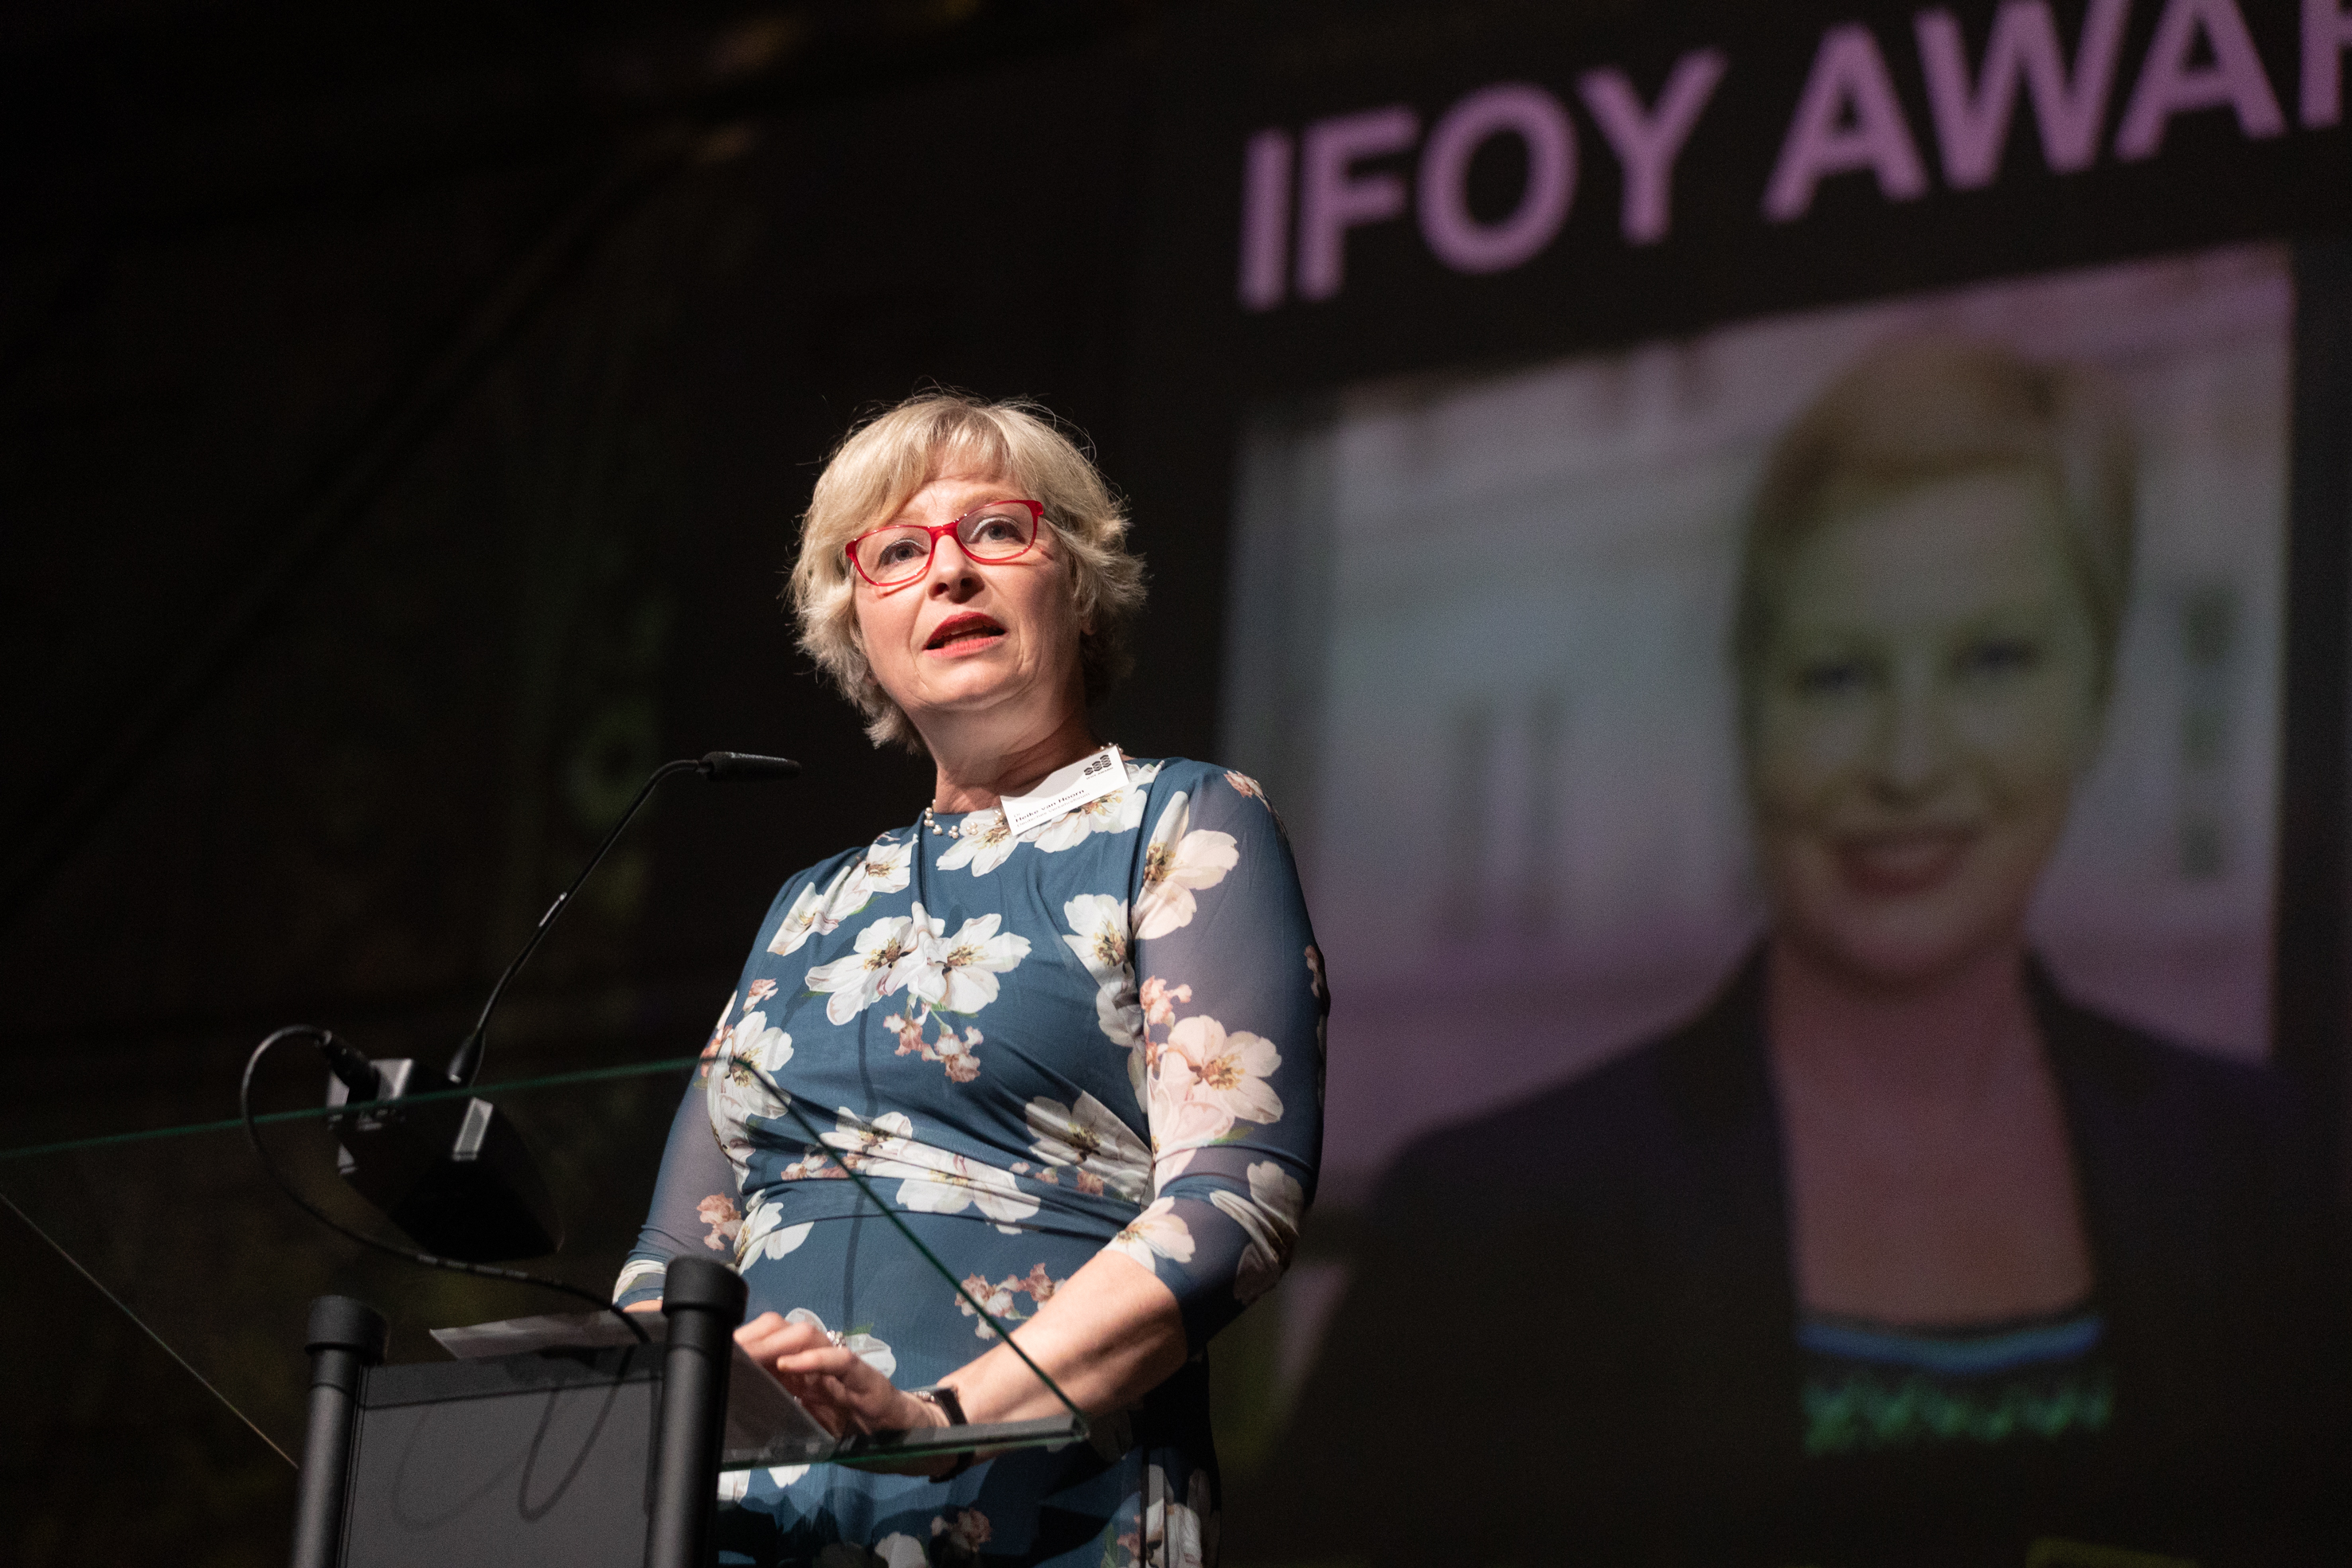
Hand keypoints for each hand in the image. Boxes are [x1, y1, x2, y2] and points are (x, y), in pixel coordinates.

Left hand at [733, 1311, 957, 1476]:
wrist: (909, 1441)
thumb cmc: (856, 1436)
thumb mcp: (808, 1427)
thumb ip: (782, 1415)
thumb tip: (737, 1411)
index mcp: (803, 1372)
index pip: (771, 1342)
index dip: (745, 1340)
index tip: (718, 1348)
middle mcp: (820, 1363)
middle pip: (784, 1331)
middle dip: (754, 1336)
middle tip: (728, 1350)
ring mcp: (843, 1369)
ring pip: (810, 1337)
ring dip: (778, 1342)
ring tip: (752, 1353)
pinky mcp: (866, 1381)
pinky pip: (842, 1361)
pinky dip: (816, 1360)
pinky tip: (789, 1365)